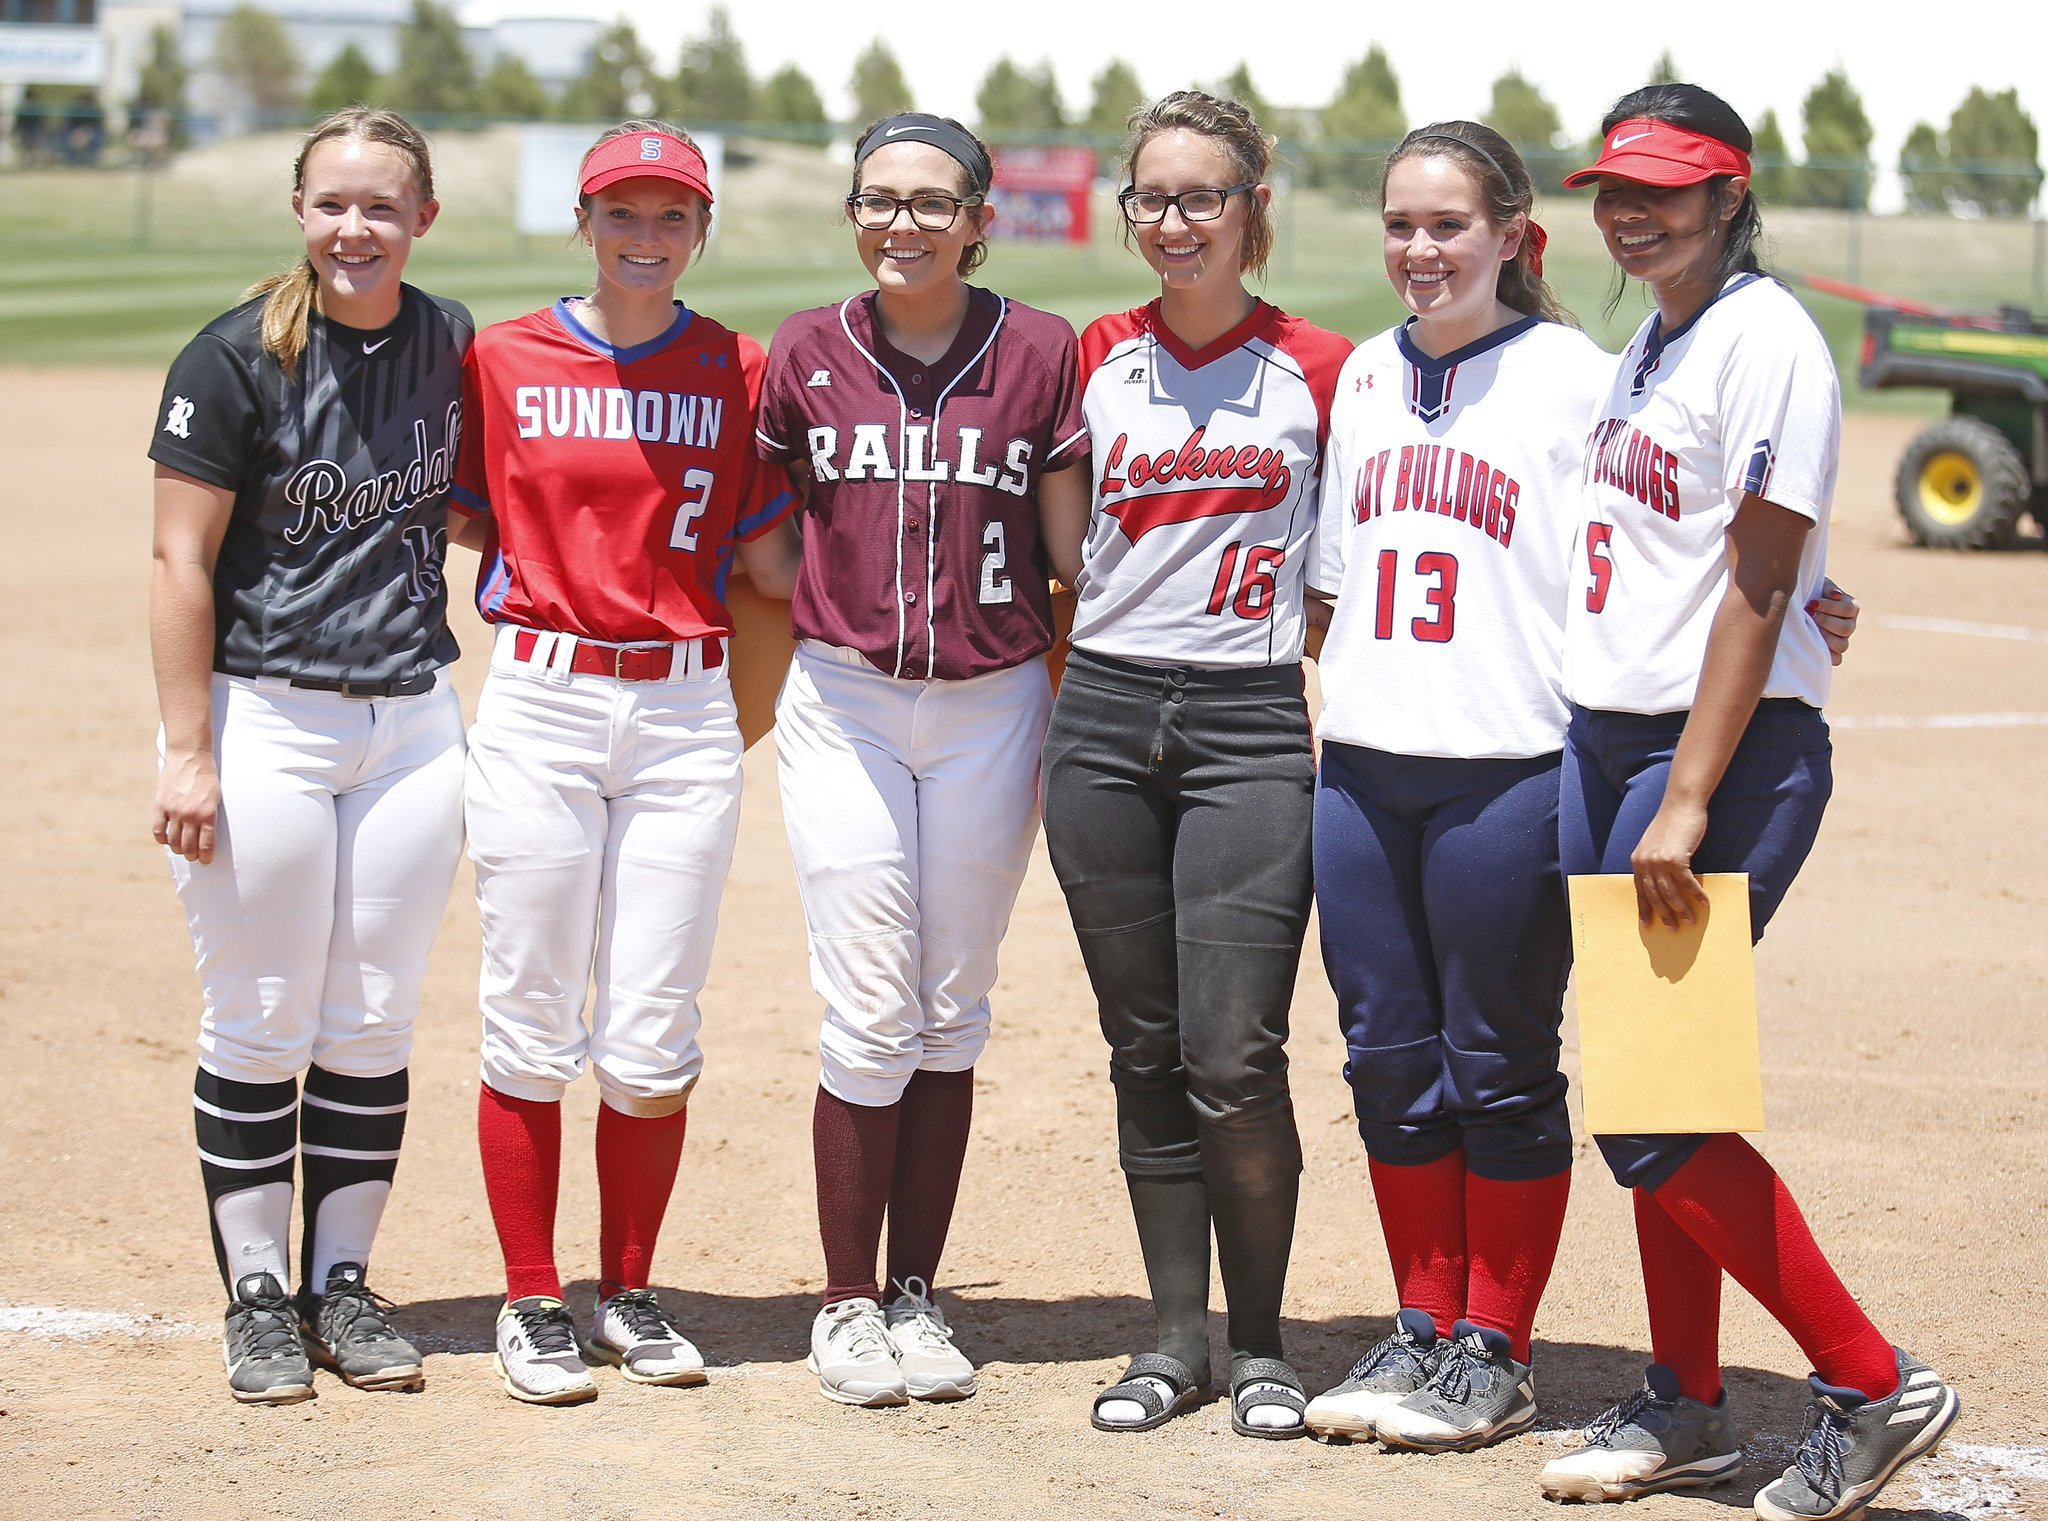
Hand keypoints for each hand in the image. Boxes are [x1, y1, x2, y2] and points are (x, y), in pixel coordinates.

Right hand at [154, 748, 219, 863]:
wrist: (190, 757)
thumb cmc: (207, 778)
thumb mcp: (215, 798)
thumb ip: (209, 817)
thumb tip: (205, 836)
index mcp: (208, 814)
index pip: (206, 844)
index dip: (205, 856)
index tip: (205, 861)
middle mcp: (190, 815)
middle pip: (188, 846)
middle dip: (191, 856)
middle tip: (193, 857)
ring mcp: (174, 811)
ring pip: (173, 841)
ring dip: (178, 849)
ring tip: (182, 850)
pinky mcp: (160, 806)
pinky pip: (158, 830)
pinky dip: (162, 839)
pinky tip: (166, 840)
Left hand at [1630, 795, 1708, 930]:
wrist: (1681, 804)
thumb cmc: (1672, 824)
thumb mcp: (1656, 844)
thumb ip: (1655, 862)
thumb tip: (1663, 883)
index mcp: (1638, 860)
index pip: (1640, 890)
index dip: (1644, 908)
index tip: (1647, 924)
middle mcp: (1645, 862)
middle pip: (1654, 896)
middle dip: (1664, 915)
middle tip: (1673, 929)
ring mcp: (1659, 861)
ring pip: (1670, 894)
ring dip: (1682, 910)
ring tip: (1691, 922)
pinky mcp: (1676, 858)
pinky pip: (1687, 883)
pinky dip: (1697, 895)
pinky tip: (1704, 903)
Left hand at [1807, 577, 1858, 666]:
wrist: (1798, 607)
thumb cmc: (1809, 593)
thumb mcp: (1819, 586)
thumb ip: (1827, 588)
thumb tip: (1835, 595)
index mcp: (1850, 608)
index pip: (1847, 609)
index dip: (1830, 607)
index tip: (1811, 604)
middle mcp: (1849, 625)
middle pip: (1846, 628)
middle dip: (1825, 622)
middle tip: (1809, 616)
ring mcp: (1842, 640)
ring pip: (1842, 645)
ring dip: (1825, 638)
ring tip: (1809, 630)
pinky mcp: (1832, 652)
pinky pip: (1836, 659)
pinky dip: (1827, 655)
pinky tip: (1813, 646)